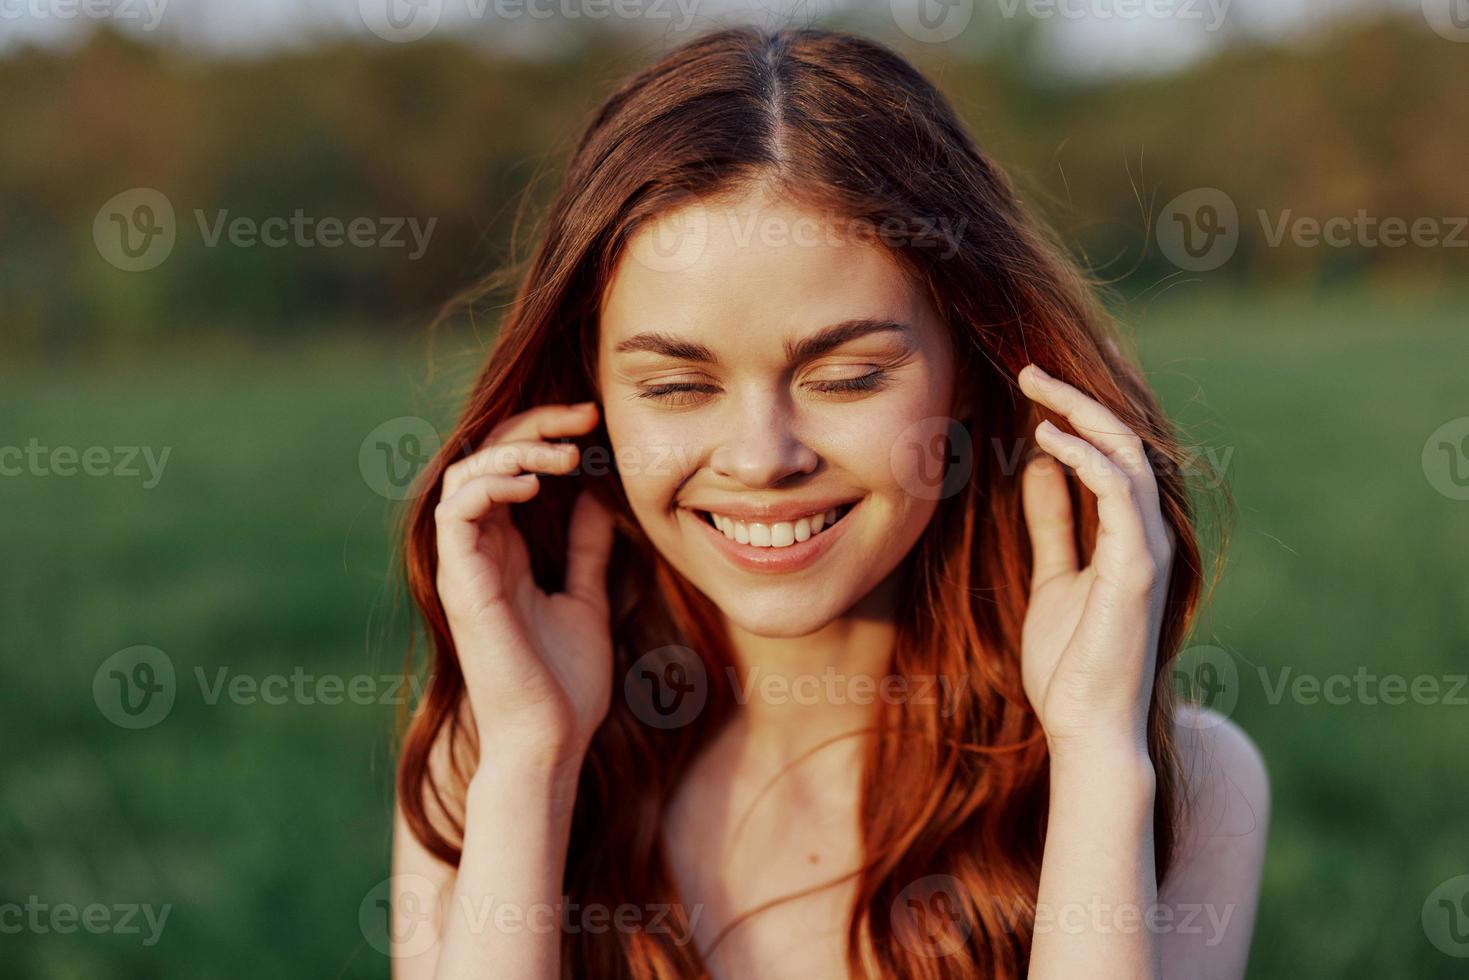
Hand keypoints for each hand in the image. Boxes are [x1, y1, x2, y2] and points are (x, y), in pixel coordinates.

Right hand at [433, 401, 615, 776]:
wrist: (551, 741)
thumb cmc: (566, 684)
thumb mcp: (586, 599)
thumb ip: (584, 549)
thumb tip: (596, 500)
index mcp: (503, 552)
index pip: (507, 468)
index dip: (543, 435)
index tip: (593, 421)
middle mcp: (477, 552)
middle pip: (483, 458)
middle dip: (532, 425)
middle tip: (583, 416)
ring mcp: (464, 567)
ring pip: (463, 474)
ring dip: (513, 450)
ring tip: (564, 454)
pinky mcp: (461, 583)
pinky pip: (457, 511)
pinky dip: (491, 483)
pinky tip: (535, 484)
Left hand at [1016, 364, 1174, 756]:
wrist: (1086, 728)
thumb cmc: (1072, 664)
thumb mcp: (1053, 579)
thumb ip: (1053, 525)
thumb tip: (1041, 468)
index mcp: (1131, 537)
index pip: (1117, 457)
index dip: (1085, 414)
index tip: (1039, 383)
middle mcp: (1149, 536)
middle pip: (1126, 444)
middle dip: (1081, 398)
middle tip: (1030, 368)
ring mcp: (1149, 550)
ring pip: (1129, 455)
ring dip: (1082, 414)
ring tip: (1035, 386)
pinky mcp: (1137, 568)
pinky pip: (1119, 492)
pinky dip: (1087, 458)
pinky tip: (1049, 438)